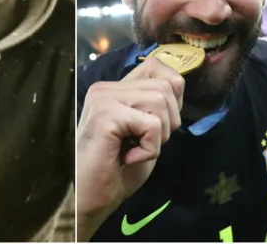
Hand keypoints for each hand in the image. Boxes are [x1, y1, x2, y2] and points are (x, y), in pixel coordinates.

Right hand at [76, 57, 183, 239]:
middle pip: (167, 87)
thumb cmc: (116, 171)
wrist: (89, 200)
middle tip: (143, 144)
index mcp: (116, 89)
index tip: (159, 123)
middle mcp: (107, 88)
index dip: (172, 94)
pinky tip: (128, 158)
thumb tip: (177, 86)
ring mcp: (104, 98)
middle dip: (168, 122)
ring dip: (158, 136)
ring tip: (135, 150)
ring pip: (160, 102)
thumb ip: (156, 106)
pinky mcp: (106, 114)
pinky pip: (152, 125)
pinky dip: (149, 149)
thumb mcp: (145, 131)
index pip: (157, 66)